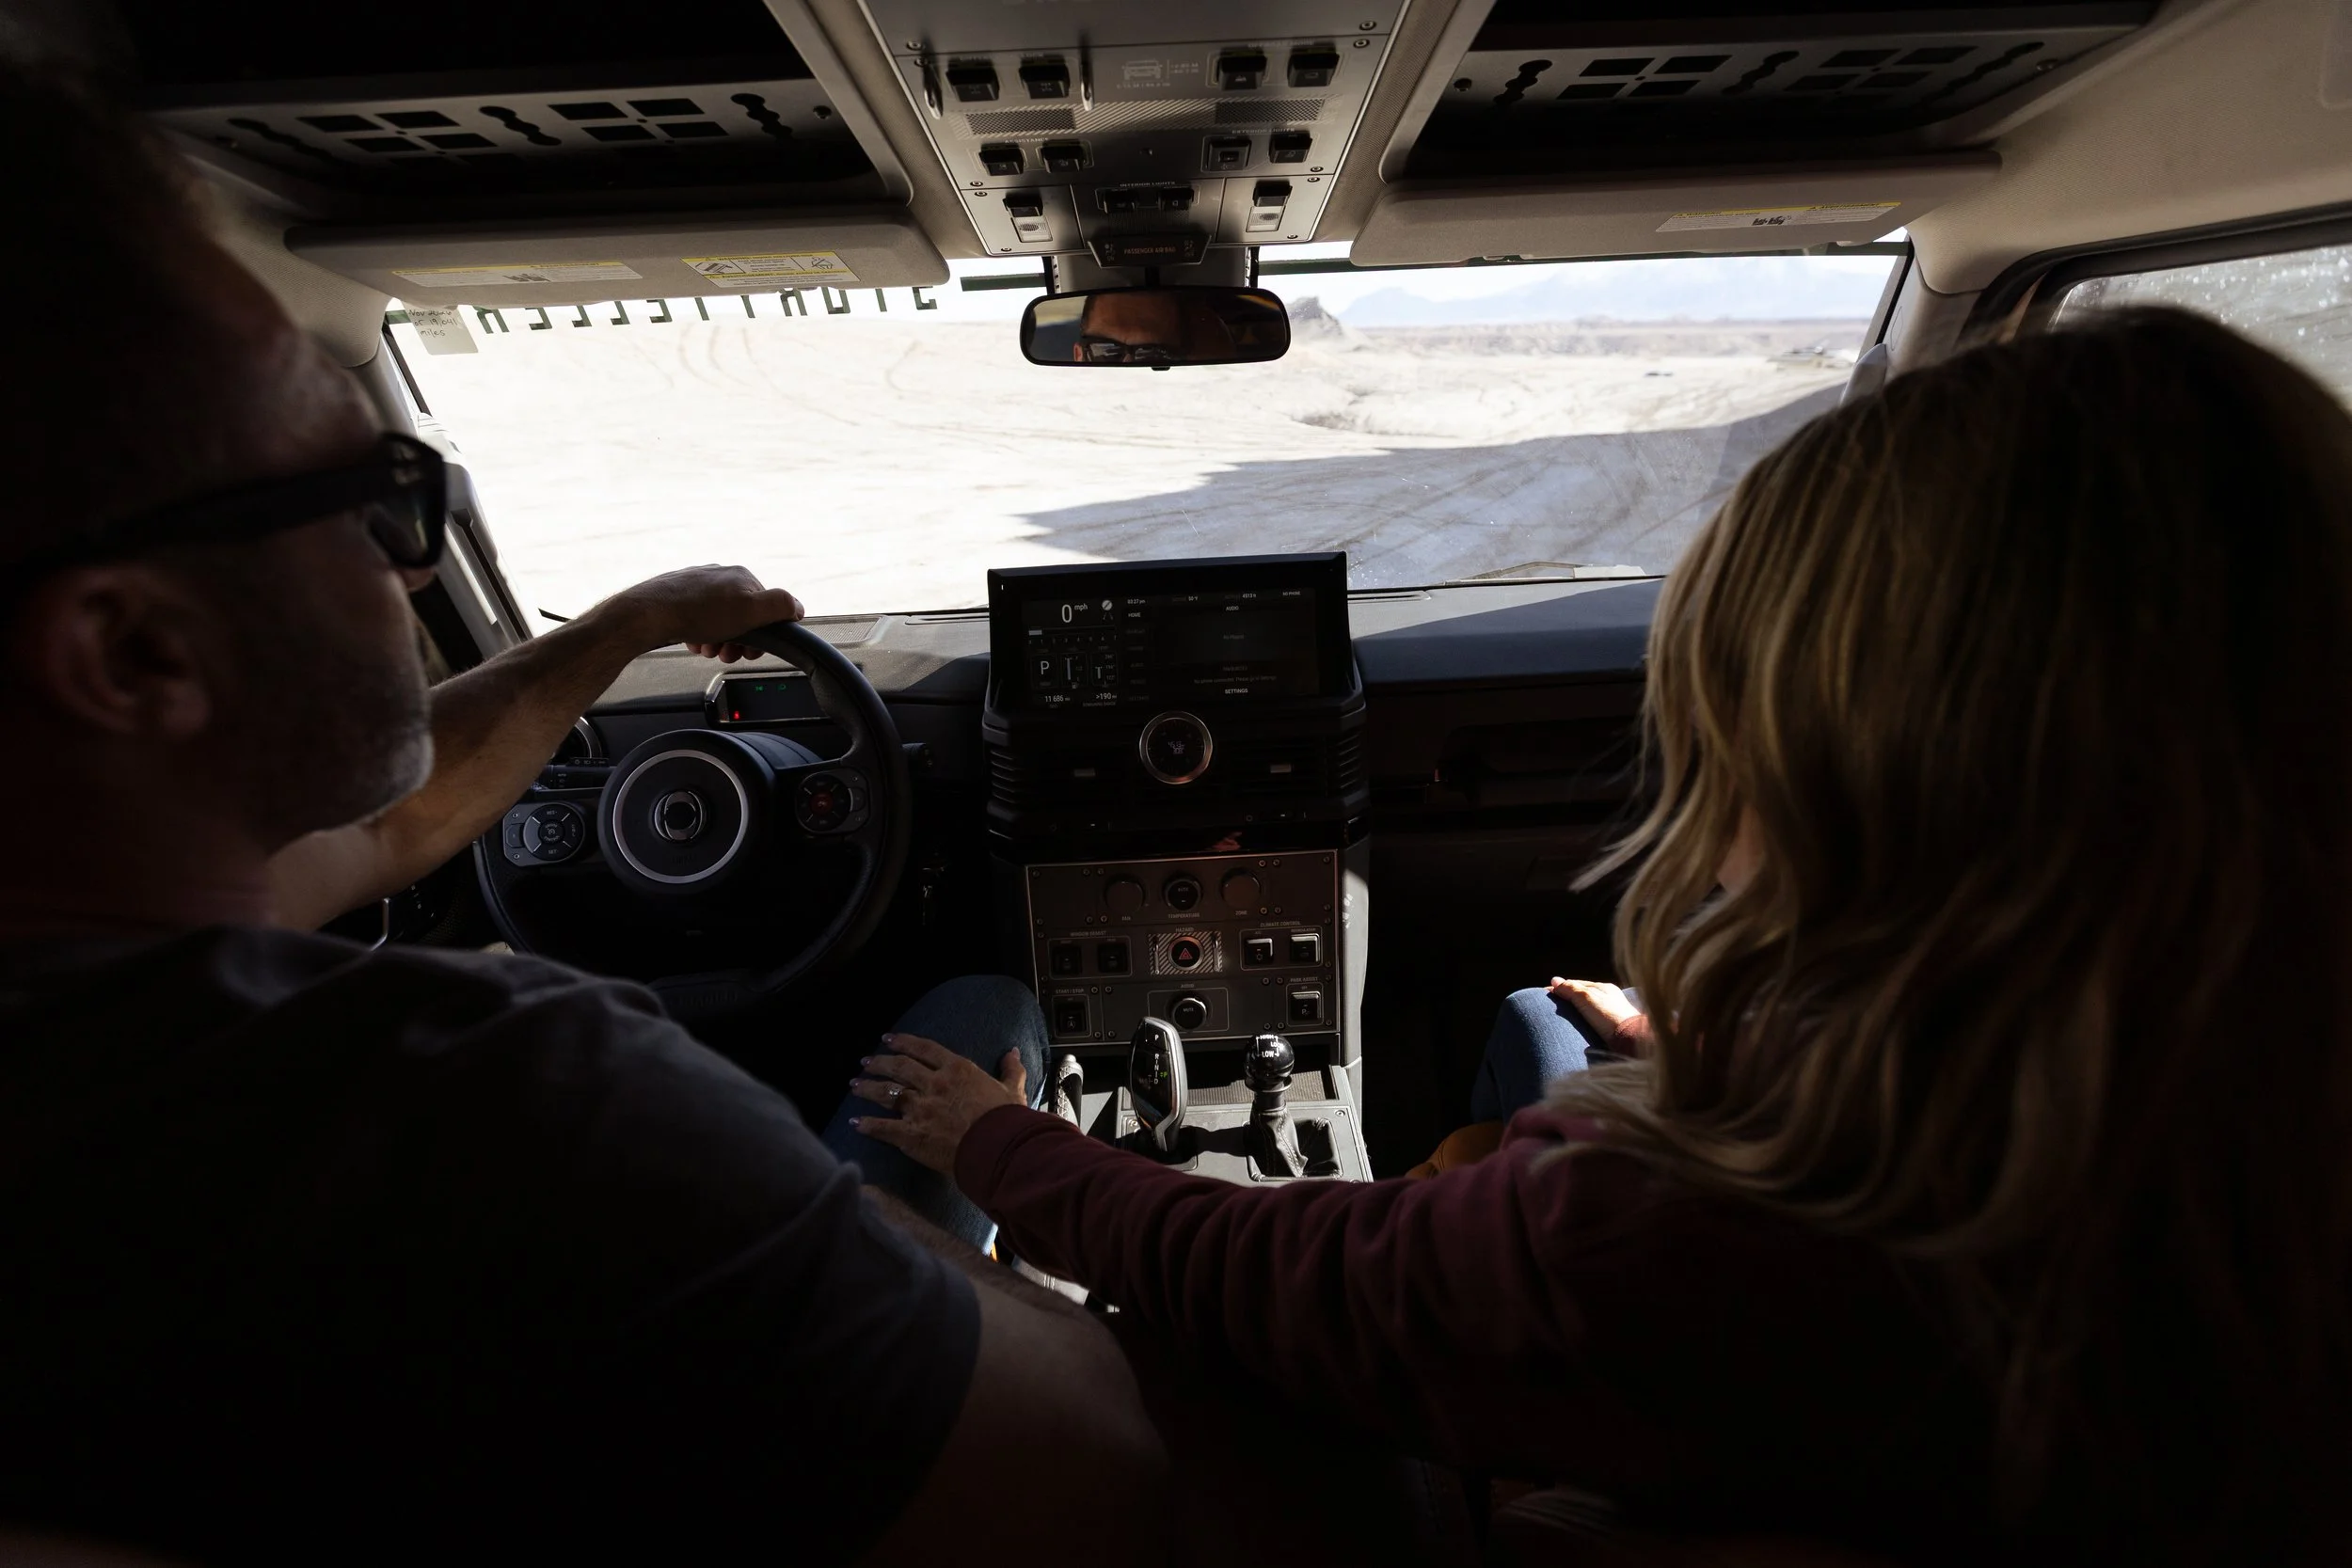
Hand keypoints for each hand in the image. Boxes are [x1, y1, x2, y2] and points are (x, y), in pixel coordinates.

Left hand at [593, 564, 802, 662]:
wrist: (648, 614)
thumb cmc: (697, 613)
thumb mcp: (751, 610)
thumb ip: (780, 606)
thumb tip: (798, 607)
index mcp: (741, 576)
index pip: (765, 608)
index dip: (761, 634)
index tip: (750, 650)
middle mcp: (719, 575)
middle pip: (741, 615)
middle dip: (737, 639)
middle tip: (726, 652)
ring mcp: (696, 584)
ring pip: (718, 620)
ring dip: (717, 640)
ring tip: (707, 648)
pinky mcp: (677, 595)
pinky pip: (697, 619)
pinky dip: (698, 634)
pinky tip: (692, 642)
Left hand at [851, 1034, 1029, 1173]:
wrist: (999, 1148)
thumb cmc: (1008, 1120)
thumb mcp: (1013, 1090)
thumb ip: (1011, 1069)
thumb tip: (1013, 1051)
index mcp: (957, 1069)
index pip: (923, 1048)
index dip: (903, 1041)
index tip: (888, 1039)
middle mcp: (934, 1084)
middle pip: (899, 1067)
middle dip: (879, 1062)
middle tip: (865, 1061)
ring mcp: (920, 1109)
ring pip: (886, 1092)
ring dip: (867, 1087)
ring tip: (854, 1084)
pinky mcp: (912, 1134)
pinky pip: (883, 1127)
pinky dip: (867, 1125)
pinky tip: (855, 1123)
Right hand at [1549, 977, 1642, 1036]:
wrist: (1631, 1040)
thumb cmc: (1609, 1016)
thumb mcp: (1586, 998)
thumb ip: (1570, 989)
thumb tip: (1554, 980)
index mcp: (1604, 988)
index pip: (1577, 984)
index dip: (1560, 988)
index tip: (1545, 994)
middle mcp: (1609, 999)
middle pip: (1583, 997)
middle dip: (1567, 1000)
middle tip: (1550, 1007)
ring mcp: (1611, 1014)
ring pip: (1588, 1010)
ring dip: (1575, 1013)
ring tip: (1561, 1020)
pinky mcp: (1612, 1030)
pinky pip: (1593, 1023)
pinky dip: (1583, 1023)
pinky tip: (1578, 1029)